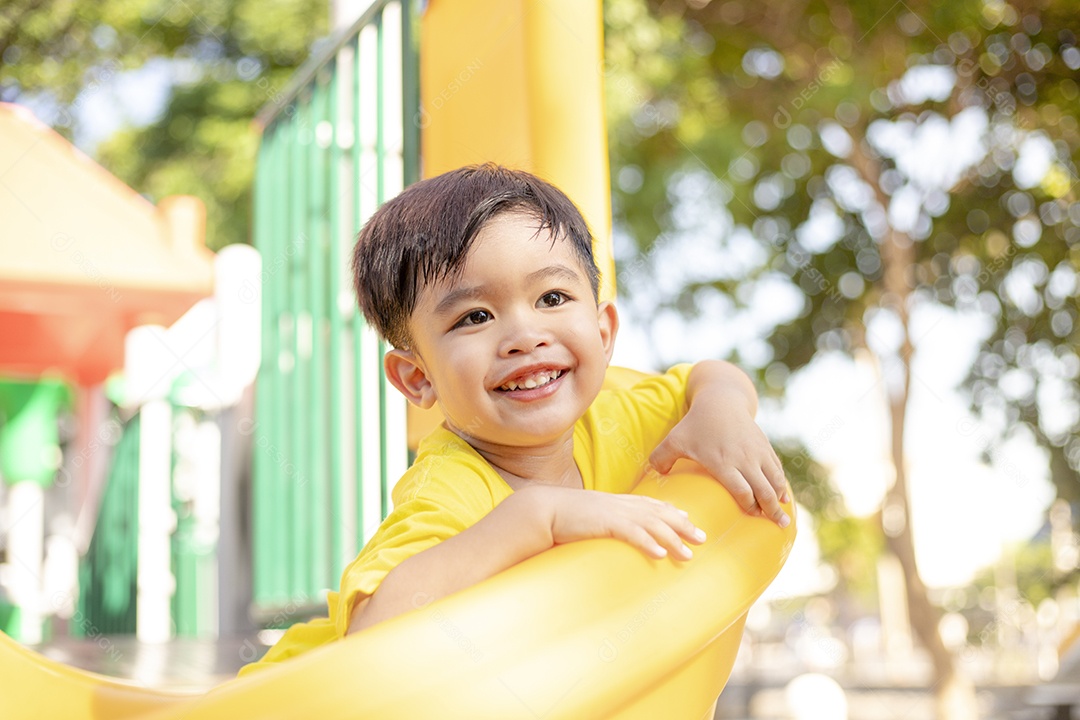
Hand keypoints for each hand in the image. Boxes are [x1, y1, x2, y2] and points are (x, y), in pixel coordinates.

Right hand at [520, 485, 706, 559]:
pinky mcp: (604, 524)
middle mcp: (621, 505)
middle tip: (702, 537)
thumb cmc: (563, 516)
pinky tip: (659, 554)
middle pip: (660, 513)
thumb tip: (612, 532)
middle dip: (683, 525)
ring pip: (652, 525)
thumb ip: (606, 520)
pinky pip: (631, 534)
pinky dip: (647, 543)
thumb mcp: (591, 516)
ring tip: (687, 554)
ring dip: (672, 539)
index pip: (652, 504)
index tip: (689, 518)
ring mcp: (614, 513)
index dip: (672, 511)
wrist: (542, 510)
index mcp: (618, 502)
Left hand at [649, 367, 790, 527]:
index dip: (749, 505)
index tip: (752, 516)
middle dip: (771, 509)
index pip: (741, 489)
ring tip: (784, 517)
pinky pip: (776, 468)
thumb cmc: (695, 423)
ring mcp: (757, 452)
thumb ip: (661, 458)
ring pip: (773, 479)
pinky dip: (781, 483)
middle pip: (762, 488)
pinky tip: (784, 496)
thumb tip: (654, 475)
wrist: (721, 401)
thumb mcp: (674, 439)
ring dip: (780, 498)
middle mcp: (743, 458)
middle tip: (779, 525)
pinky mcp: (764, 446)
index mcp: (722, 461)